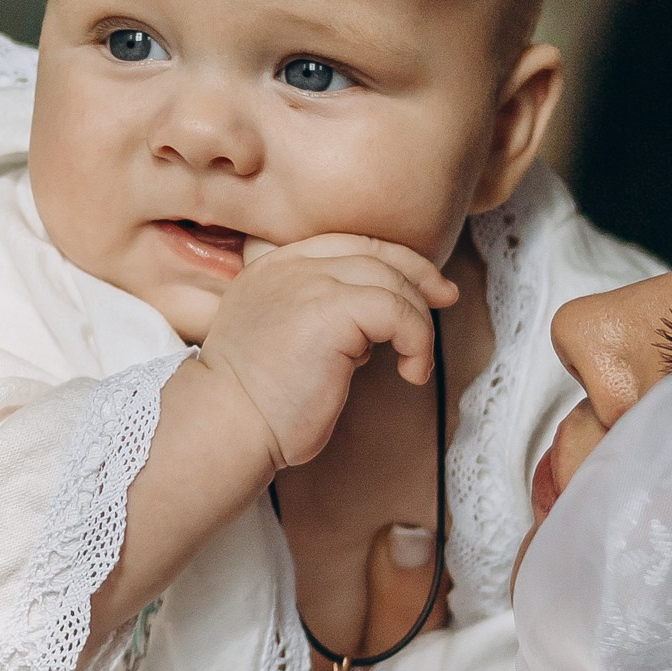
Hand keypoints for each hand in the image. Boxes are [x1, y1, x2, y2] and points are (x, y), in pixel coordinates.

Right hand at [196, 236, 456, 473]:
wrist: (225, 426)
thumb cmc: (256, 404)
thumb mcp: (283, 342)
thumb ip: (318, 318)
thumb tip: (375, 326)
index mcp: (273, 268)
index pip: (346, 244)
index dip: (393, 258)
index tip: (425, 284)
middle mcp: (289, 266)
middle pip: (374, 252)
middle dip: (418, 274)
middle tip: (446, 299)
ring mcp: (308, 283)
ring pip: (391, 281)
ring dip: (417, 322)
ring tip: (414, 362)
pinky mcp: (331, 310)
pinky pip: (397, 311)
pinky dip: (417, 341)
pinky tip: (410, 373)